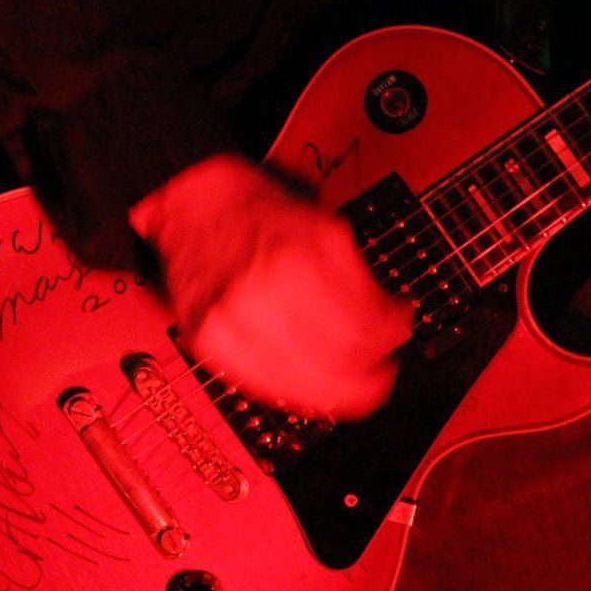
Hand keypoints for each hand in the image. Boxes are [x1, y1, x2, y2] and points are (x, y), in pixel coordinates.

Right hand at [131, 156, 413, 419]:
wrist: (191, 203)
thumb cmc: (257, 209)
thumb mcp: (322, 226)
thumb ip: (357, 278)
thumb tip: (391, 322)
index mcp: (297, 258)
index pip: (365, 326)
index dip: (392, 335)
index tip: (400, 331)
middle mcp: (261, 295)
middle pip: (340, 362)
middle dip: (373, 370)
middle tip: (383, 366)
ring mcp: (230, 325)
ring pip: (304, 384)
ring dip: (339, 388)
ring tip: (353, 378)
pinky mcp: (209, 345)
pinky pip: (267, 385)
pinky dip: (297, 387)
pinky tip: (312, 377)